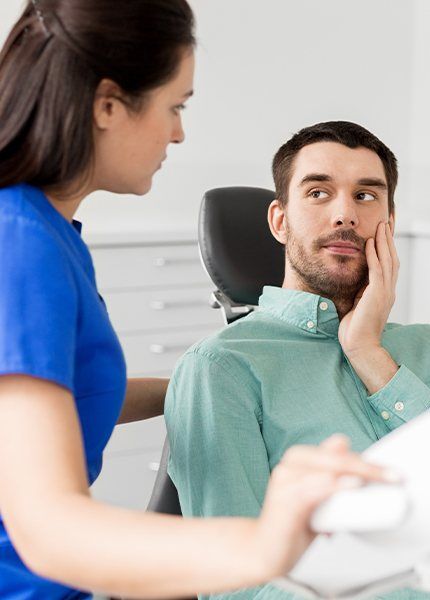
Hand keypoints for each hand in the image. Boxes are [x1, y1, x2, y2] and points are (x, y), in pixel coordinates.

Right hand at [253, 434, 393, 578]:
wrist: (264, 550)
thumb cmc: (291, 525)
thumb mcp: (319, 499)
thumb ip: (333, 481)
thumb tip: (354, 467)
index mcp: (299, 459)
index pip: (337, 450)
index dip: (364, 460)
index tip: (389, 473)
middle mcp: (290, 464)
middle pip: (335, 457)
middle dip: (366, 466)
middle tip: (391, 477)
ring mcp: (285, 480)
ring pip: (327, 468)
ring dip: (356, 473)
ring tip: (377, 480)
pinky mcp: (285, 499)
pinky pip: (314, 488)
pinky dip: (335, 485)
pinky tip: (351, 485)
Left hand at [338, 222, 398, 356]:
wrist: (359, 346)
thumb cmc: (354, 330)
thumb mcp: (358, 305)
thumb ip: (360, 291)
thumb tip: (355, 280)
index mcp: (384, 292)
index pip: (389, 264)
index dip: (387, 247)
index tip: (385, 231)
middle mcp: (388, 290)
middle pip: (392, 258)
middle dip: (389, 238)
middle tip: (387, 221)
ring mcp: (385, 292)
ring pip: (387, 261)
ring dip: (384, 241)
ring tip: (381, 225)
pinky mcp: (376, 295)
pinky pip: (376, 270)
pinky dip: (374, 255)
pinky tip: (370, 242)